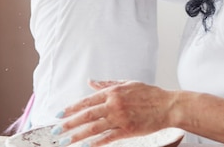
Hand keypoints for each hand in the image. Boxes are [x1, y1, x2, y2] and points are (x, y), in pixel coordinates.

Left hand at [54, 80, 177, 146]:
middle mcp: (114, 104)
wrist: (168, 105)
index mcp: (113, 92)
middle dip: (69, 123)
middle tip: (56, 130)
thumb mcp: (127, 83)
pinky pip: (108, 138)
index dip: (71, 108)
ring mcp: (120, 118)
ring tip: (65, 141)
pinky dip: (95, 143)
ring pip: (93, 128)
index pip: (86, 101)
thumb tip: (91, 82)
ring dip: (77, 135)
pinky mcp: (127, 130)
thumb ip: (107, 84)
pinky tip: (85, 146)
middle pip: (86, 115)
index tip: (59, 114)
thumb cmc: (149, 94)